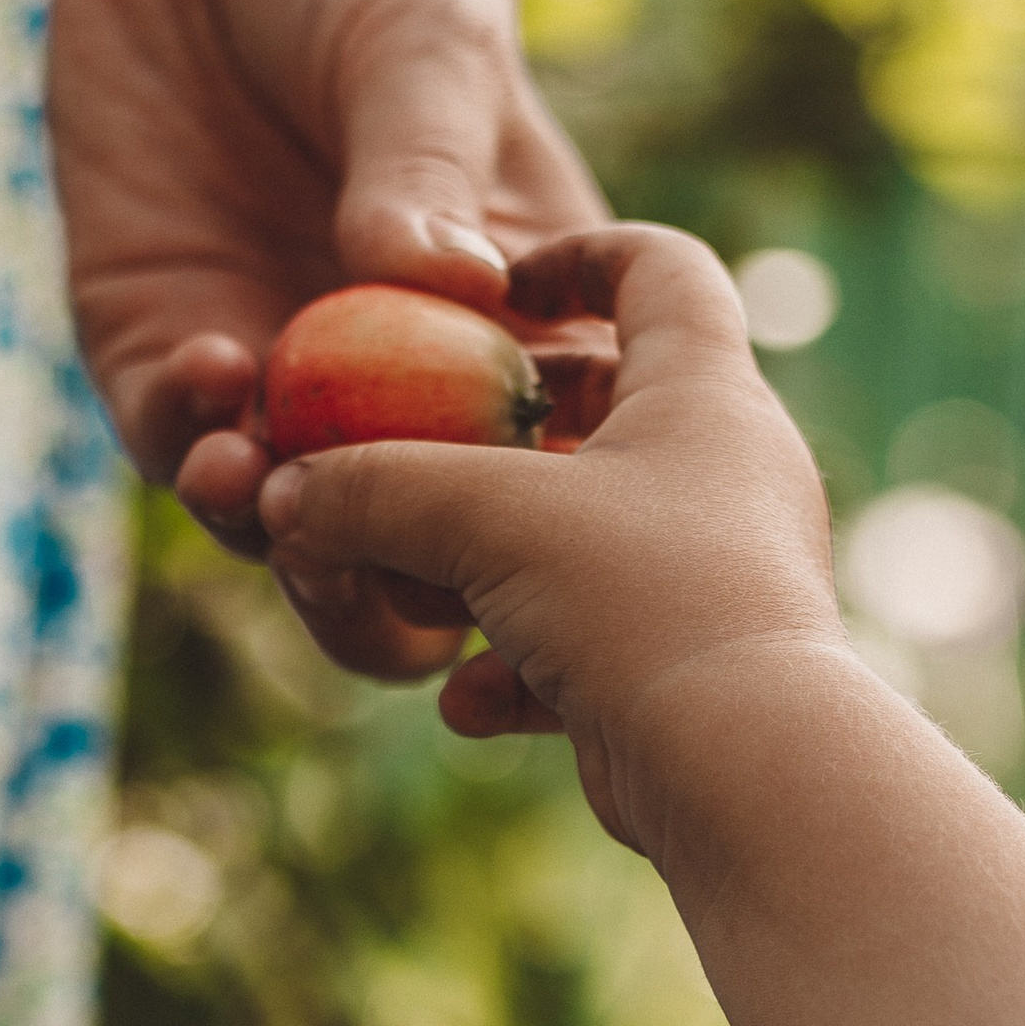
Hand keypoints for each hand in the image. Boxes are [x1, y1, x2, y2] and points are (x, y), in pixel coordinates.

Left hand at [46, 0, 604, 678]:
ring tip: (261, 475)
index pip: (538, 471)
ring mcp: (277, 363)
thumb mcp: (422, 34)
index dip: (531, 525)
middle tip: (361, 555)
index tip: (511, 520)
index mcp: (514, 317)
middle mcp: (398, 371)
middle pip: (410, 544)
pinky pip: (173, 433)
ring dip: (278, 524)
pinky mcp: (160, 335)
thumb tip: (449, 288)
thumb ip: (430, 168)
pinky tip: (212, 377)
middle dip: (387, 576)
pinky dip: (190, 435)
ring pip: (287, 522)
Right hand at [258, 225, 843, 858]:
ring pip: (581, 540)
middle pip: (605, 411)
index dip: (576, 255)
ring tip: (418, 591)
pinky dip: (517, 668)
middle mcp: (724, 472)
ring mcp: (710, 577)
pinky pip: (585, 649)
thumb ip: (374, 487)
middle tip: (419, 443)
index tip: (500, 285)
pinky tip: (467, 701)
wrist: (741, 770)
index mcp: (704, 388)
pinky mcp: (683, 674)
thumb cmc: (635, 598)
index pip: (660, 267)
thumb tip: (283, 496)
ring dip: (486, 564)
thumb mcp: (485, 518)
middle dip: (498, 429)